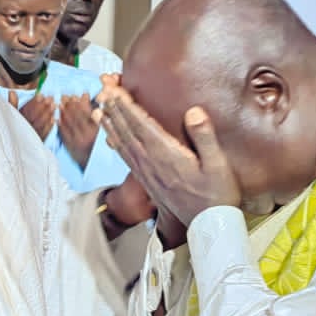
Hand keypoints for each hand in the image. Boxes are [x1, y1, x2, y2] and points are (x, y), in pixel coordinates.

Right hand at [8, 90, 54, 140]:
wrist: (14, 146)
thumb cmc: (13, 127)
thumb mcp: (10, 114)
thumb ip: (12, 104)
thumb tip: (12, 92)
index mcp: (16, 121)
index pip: (25, 111)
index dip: (33, 102)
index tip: (40, 95)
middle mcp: (21, 129)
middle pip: (34, 117)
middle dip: (42, 107)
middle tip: (50, 98)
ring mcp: (29, 137)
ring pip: (39, 125)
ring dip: (47, 115)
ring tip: (54, 106)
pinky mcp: (35, 143)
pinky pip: (43, 135)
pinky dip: (48, 127)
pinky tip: (53, 120)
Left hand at [58, 94, 98, 168]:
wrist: (97, 167)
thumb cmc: (103, 149)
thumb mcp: (107, 135)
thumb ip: (101, 122)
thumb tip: (96, 108)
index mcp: (98, 132)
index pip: (89, 114)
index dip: (83, 103)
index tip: (79, 95)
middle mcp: (87, 136)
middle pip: (77, 117)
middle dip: (71, 105)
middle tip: (65, 96)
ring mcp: (78, 142)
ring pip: (69, 124)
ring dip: (64, 113)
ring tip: (60, 103)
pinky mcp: (71, 148)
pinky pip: (64, 135)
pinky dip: (60, 126)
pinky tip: (57, 119)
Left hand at [96, 85, 239, 226]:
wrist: (208, 227)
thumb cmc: (217, 195)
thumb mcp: (218, 165)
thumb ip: (205, 137)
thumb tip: (193, 111)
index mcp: (166, 155)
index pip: (140, 124)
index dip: (125, 105)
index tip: (113, 89)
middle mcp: (151, 162)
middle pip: (127, 129)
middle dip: (113, 107)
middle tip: (101, 88)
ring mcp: (146, 172)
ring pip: (123, 142)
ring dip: (110, 124)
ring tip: (97, 108)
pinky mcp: (147, 180)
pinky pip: (126, 157)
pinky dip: (115, 143)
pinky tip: (110, 137)